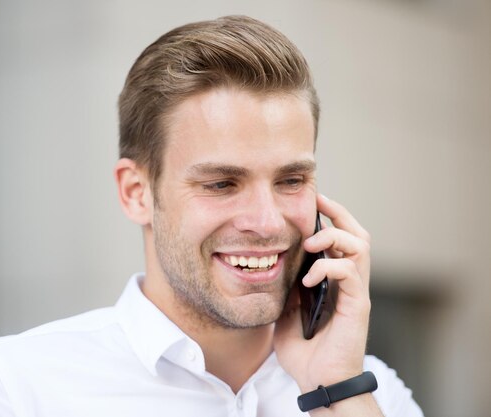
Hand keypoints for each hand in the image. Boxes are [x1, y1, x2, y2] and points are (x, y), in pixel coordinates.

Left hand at [273, 194, 371, 391]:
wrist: (317, 382)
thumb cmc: (305, 353)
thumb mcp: (287, 313)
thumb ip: (288, 288)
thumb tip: (280, 264)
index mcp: (335, 283)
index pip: (341, 241)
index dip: (331, 219)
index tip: (313, 202)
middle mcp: (350, 284)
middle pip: (359, 235)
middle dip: (340, 214)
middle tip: (319, 204)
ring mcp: (356, 293)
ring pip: (360, 246)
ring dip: (334, 237)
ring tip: (310, 244)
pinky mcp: (357, 306)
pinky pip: (349, 272)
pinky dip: (328, 267)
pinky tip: (308, 279)